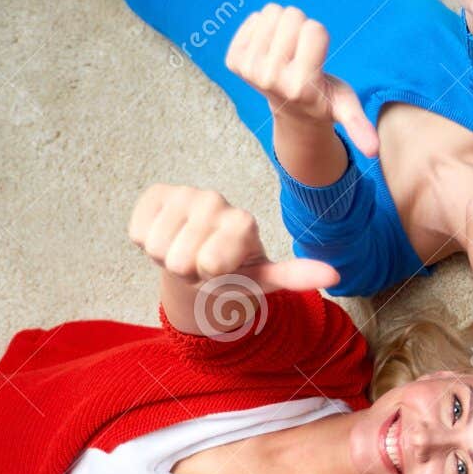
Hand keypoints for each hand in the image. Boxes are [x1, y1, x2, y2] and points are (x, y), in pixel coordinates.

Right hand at [128, 184, 339, 292]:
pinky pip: (138, 232)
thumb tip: (334, 275)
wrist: (203, 262)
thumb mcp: (263, 279)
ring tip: (187, 252)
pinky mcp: (156, 193)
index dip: (210, 277)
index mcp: (243, 221)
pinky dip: (147, 243)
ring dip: (168, 258)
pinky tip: (168, 237)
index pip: (211, 263)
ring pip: (156, 247)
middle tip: (201, 264)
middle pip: (179, 259)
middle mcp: (215, 199)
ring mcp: (184, 194)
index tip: (223, 271)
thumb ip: (294, 275)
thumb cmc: (234, 272)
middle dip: (188, 270)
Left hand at [225, 6, 378, 156]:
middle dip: (301, 29)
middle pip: (292, 16)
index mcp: (300, 86)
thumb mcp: (345, 108)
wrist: (290, 111)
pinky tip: (270, 51)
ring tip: (287, 51)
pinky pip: (254, 17)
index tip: (318, 58)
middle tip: (301, 53)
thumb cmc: (323, 100)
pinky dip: (264, 29)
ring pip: (272, 12)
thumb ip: (359, 126)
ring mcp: (249, 69)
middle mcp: (270, 78)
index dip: (320, 38)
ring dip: (283, 27)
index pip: (315, 29)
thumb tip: (373, 152)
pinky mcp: (233, 59)